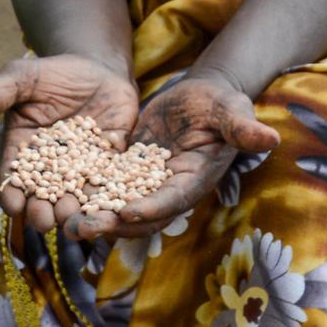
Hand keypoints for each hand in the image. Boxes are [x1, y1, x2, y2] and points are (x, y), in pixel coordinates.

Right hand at [0, 53, 140, 233]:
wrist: (97, 67)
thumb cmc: (53, 73)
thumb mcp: (21, 79)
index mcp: (23, 151)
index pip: (12, 178)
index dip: (10, 193)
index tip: (12, 204)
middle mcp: (50, 167)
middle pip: (42, 197)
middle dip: (41, 212)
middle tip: (44, 220)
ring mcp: (81, 169)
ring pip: (74, 199)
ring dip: (73, 212)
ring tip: (74, 220)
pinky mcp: (110, 165)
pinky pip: (109, 186)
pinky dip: (108, 198)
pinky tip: (110, 208)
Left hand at [64, 72, 278, 241]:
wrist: (201, 97)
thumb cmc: (221, 103)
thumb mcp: (232, 111)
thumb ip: (243, 128)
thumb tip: (270, 138)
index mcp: (193, 180)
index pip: (171, 200)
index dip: (149, 208)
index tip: (126, 211)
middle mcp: (167, 190)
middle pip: (137, 215)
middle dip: (110, 224)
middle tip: (81, 228)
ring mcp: (145, 184)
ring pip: (114, 208)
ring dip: (91, 217)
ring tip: (62, 222)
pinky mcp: (126, 171)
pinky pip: (103, 188)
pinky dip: (82, 196)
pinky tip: (55, 197)